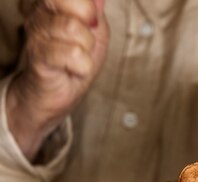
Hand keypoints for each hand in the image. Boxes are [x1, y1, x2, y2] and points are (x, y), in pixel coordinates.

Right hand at [6, 0, 108, 160]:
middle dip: (91, 30)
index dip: (90, 8)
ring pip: (76, 30)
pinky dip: (82, 66)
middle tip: (83, 45)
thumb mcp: (96, 35)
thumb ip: (97, 13)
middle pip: (79, 5)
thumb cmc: (75, 63)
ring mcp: (37, 31)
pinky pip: (73, 53)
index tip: (89, 24)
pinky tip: (73, 69)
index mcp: (53, 2)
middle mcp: (40, 10)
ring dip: (86, 51)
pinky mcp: (38, 54)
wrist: (56, 94)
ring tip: (76, 59)